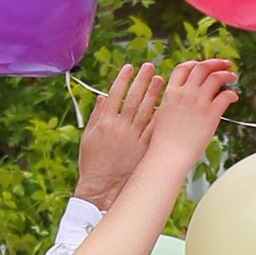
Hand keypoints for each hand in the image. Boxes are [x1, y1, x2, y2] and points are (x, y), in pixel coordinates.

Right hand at [74, 61, 161, 205]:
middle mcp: (120, 127)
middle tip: (150, 67)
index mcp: (105, 122)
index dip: (123, 79)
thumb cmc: (93, 164)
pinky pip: (154, 129)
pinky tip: (167, 105)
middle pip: (133, 98)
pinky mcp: (144, 148)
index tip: (130, 67)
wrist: (102, 188)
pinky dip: (160, 116)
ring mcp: (133, 137)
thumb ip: (96, 116)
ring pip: (146, 111)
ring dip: (154, 94)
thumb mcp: (88, 138)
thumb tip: (102, 98)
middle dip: (142, 80)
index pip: (115, 94)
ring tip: (160, 80)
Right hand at [147, 56, 240, 177]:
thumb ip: (173, 102)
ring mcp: (198, 102)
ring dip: (226, 74)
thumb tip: (183, 100)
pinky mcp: (211, 114)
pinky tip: (234, 97)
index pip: (184, 68)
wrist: (168, 155)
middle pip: (202, 68)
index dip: (195, 63)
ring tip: (232, 77)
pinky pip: (225, 96)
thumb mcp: (163, 114)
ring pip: (216, 78)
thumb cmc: (164, 142)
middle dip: (215, 63)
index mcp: (171, 93)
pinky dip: (232, 94)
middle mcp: (185, 93)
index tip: (203, 65)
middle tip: (224, 64)